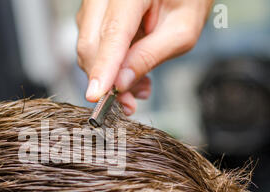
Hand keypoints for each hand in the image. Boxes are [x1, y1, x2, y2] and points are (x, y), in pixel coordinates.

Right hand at [76, 0, 212, 114]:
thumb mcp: (181, 31)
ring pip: (88, 48)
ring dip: (108, 75)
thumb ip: (150, 56)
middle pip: (91, 44)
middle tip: (128, 103)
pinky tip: (130, 71)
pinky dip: (108, 66)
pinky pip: (92, 45)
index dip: (104, 68)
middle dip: (106, 80)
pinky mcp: (92, 14)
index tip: (97, 96)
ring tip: (140, 84)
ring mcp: (95, 3)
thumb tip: (120, 83)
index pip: (112, 33)